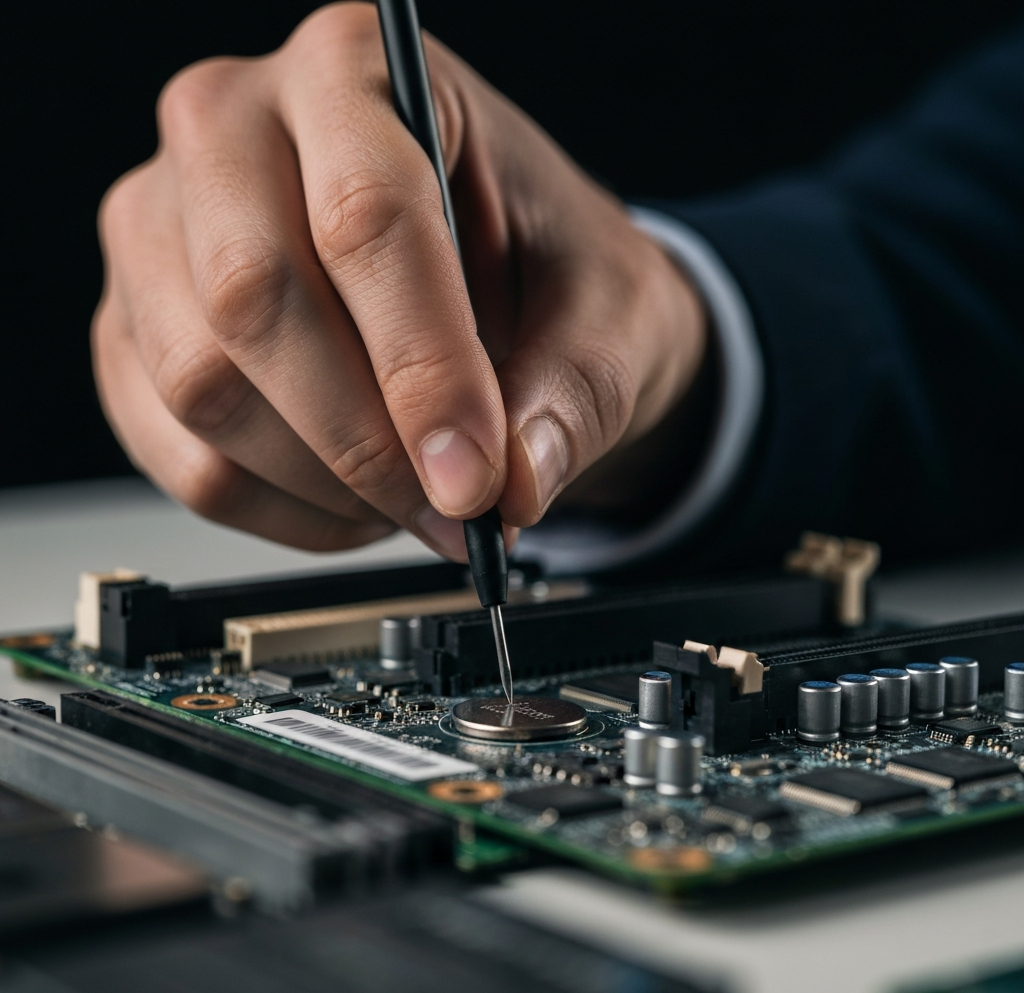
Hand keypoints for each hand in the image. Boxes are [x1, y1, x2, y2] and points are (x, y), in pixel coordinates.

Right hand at [94, 2, 704, 560]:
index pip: (368, 218)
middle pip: (255, 298)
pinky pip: (180, 450)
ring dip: (324, 480)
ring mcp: (162, 227)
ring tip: (413, 494)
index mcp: (358, 68)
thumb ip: (568, 397)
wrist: (498, 279)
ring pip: (203, 384)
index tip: (476, 476)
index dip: (424, 369)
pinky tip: (351, 499)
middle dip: (366, 440)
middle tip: (452, 506)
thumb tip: (511, 486)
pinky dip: (277, 507)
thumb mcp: (604, 316)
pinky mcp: (135, 326)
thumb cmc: (545, 267)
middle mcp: (232, 125)